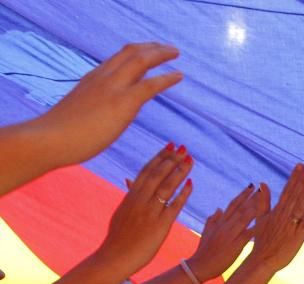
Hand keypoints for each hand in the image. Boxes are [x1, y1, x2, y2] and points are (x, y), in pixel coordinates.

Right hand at [33, 43, 182, 167]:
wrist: (49, 140)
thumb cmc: (60, 135)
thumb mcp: (79, 113)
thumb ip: (92, 108)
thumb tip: (99, 115)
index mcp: (92, 79)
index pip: (117, 58)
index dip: (135, 52)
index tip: (148, 50)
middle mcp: (102, 78)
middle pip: (131, 52)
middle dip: (151, 47)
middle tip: (166, 48)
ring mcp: (112, 88)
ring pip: (141, 61)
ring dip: (161, 54)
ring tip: (176, 53)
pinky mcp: (122, 103)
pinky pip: (150, 85)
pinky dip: (166, 78)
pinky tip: (179, 76)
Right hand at [96, 143, 192, 271]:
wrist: (115, 258)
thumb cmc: (119, 237)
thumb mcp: (121, 212)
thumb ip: (129, 196)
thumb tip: (129, 180)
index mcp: (130, 197)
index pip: (146, 172)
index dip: (159, 157)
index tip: (170, 146)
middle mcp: (139, 201)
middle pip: (157, 175)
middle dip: (171, 159)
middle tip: (183, 147)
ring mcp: (149, 213)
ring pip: (166, 187)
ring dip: (179, 171)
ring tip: (190, 159)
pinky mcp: (160, 226)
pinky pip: (174, 206)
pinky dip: (183, 194)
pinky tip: (191, 184)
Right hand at [185, 184, 259, 280]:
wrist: (200, 266)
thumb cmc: (204, 251)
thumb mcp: (207, 233)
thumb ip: (212, 220)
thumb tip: (218, 208)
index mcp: (220, 223)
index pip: (232, 205)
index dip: (242, 195)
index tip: (251, 186)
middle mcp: (225, 226)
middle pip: (239, 208)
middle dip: (250, 197)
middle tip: (261, 187)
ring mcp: (229, 235)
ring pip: (242, 218)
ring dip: (252, 207)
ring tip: (262, 198)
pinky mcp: (234, 245)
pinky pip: (246, 235)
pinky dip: (255, 229)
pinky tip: (264, 223)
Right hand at [246, 164, 303, 271]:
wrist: (261, 260)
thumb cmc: (262, 240)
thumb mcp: (260, 218)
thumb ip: (263, 201)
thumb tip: (262, 183)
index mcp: (276, 211)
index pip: (287, 191)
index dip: (294, 178)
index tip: (301, 166)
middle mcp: (283, 216)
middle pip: (294, 196)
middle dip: (302, 181)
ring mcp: (290, 226)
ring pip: (299, 207)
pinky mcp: (297, 238)